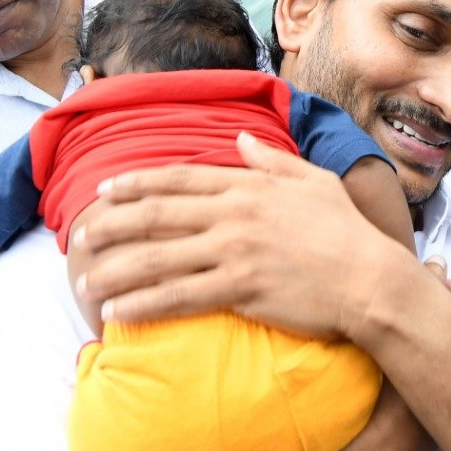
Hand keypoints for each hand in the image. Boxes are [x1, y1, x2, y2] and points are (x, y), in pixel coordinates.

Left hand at [70, 131, 417, 342]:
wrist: (371, 280)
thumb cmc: (348, 233)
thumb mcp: (315, 182)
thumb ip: (272, 161)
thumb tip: (242, 139)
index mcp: (249, 186)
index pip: (180, 179)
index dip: (137, 183)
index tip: (106, 189)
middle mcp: (235, 214)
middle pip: (157, 215)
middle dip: (112, 224)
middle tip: (79, 237)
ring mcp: (235, 251)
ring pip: (160, 257)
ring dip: (116, 268)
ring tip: (85, 280)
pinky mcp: (240, 289)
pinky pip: (179, 296)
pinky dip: (143, 304)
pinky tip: (117, 311)